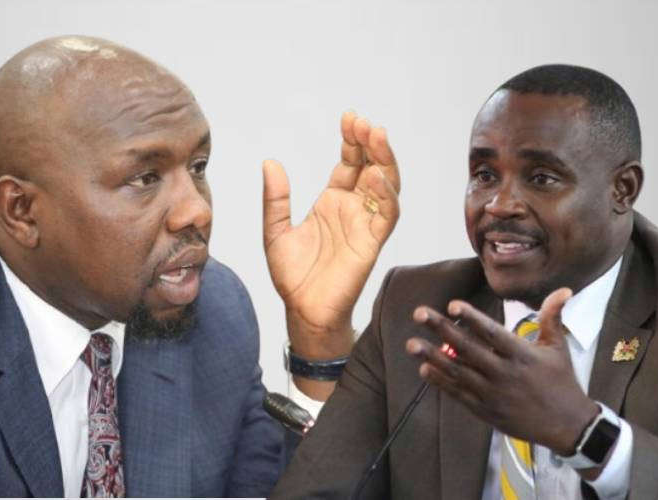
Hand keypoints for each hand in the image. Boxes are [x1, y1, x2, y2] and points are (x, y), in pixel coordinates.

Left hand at [263, 111, 399, 360]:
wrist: (302, 310)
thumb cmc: (292, 276)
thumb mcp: (275, 230)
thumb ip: (276, 199)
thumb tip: (270, 162)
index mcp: (332, 202)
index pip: (349, 164)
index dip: (351, 142)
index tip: (349, 119)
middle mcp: (353, 209)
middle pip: (371, 168)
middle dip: (370, 144)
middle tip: (363, 123)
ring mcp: (365, 225)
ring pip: (386, 186)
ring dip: (384, 161)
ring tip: (376, 137)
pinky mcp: (372, 243)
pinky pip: (386, 215)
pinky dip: (386, 196)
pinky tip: (375, 178)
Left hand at [406, 288, 598, 455]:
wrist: (567, 425)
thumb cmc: (562, 382)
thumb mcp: (558, 347)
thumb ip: (552, 316)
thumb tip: (564, 289)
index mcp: (522, 355)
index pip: (492, 333)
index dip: (471, 318)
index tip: (452, 305)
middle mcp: (504, 373)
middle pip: (467, 348)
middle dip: (441, 329)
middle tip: (419, 313)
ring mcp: (492, 393)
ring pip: (458, 372)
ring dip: (432, 357)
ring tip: (411, 344)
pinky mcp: (485, 410)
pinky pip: (458, 393)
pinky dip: (441, 381)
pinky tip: (424, 369)